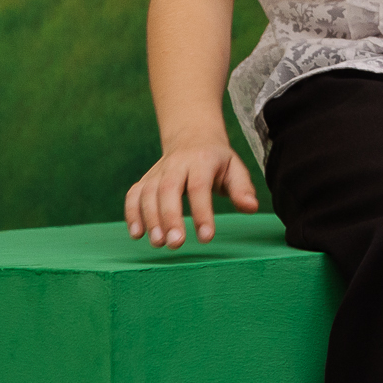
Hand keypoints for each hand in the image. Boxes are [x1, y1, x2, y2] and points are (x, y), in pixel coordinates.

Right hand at [125, 132, 258, 247]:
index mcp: (202, 161)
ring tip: (159, 243)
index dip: (202, 213)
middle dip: (170, 218)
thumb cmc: (217, 161)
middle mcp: (176, 164)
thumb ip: (242, 189)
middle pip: (168, 189)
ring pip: (148, 193)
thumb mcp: (235, 169)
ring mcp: (157, 172)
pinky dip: (132, 214)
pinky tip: (137, 234)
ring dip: (150, 219)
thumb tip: (251, 208)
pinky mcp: (145, 180)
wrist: (192, 138)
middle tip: (176, 244)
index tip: (206, 238)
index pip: (199, 187)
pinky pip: (133, 195)